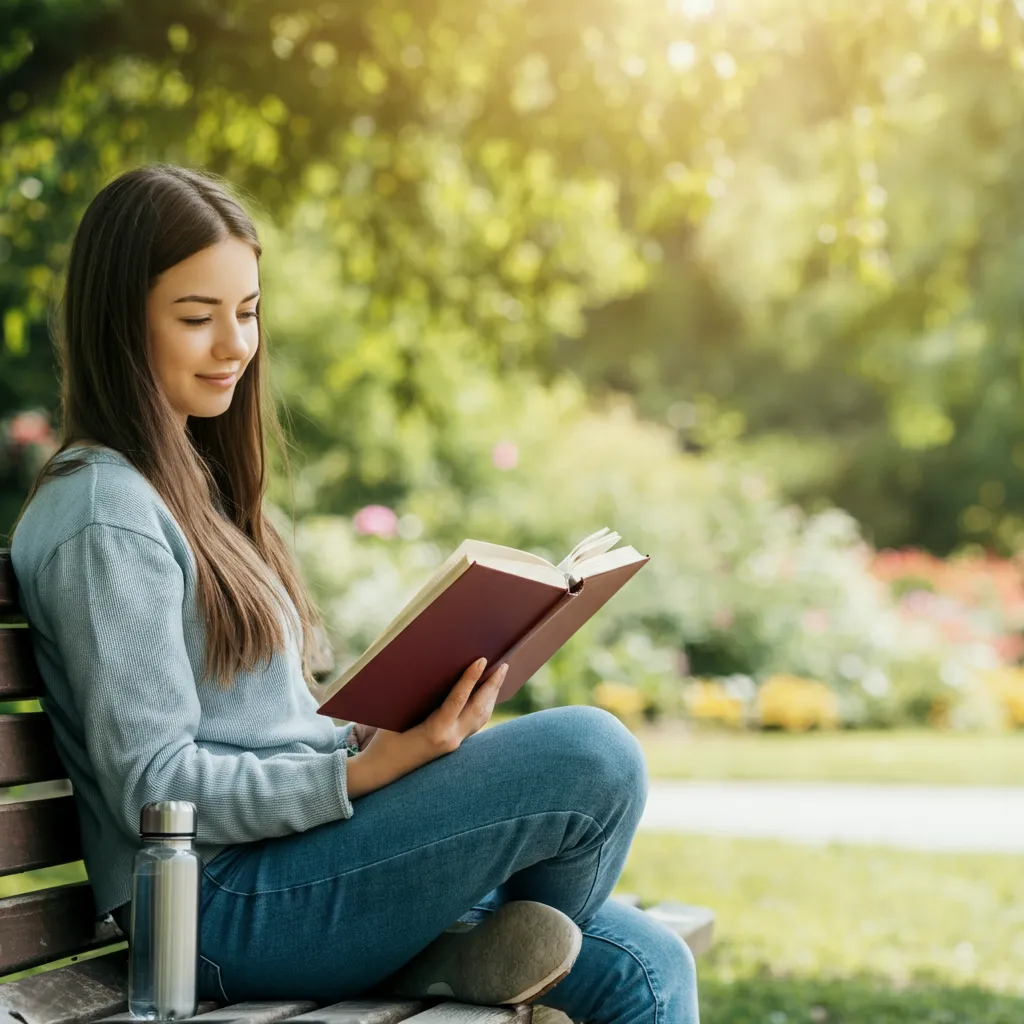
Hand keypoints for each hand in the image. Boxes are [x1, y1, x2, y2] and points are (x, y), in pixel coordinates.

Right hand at [345, 657, 508, 798]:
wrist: (382, 770)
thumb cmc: (385, 739)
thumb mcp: (397, 715)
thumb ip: (417, 697)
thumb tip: (434, 670)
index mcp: (435, 731)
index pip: (459, 699)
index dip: (471, 678)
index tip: (482, 660)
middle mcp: (450, 739)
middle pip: (479, 708)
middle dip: (493, 685)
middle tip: (503, 664)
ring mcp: (455, 744)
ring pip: (481, 717)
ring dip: (492, 695)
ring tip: (499, 674)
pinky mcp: (454, 745)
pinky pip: (476, 723)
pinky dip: (484, 705)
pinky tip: (487, 694)